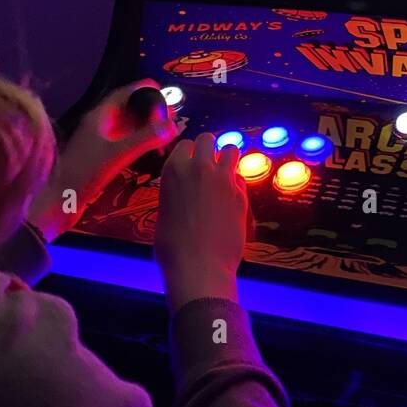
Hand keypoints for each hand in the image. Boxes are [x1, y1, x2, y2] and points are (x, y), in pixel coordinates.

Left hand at [28, 80, 179, 240]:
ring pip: (125, 127)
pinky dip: (137, 143)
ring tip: (164, 132)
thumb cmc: (85, 172)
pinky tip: (149, 152)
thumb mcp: (118, 153)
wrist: (60, 201)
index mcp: (99, 117)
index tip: (162, 90)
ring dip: (143, 128)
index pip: (123, 94)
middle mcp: (98, 126)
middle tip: (169, 115)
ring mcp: (98, 142)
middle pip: (126, 110)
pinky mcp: (99, 158)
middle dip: (147, 110)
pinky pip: (123, 143)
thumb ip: (146, 138)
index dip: (142, 89)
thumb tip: (172, 125)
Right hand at [155, 132, 248, 311]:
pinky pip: (240, 178)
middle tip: (209, 168)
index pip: (185, 144)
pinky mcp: (241, 194)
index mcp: (174, 170)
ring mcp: (222, 179)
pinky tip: (230, 202)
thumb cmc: (173, 248)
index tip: (191, 165)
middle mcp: (198, 168)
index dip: (189, 155)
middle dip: (209, 150)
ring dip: (227, 160)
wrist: (198, 268)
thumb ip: (177, 192)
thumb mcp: (165, 211)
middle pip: (208, 139)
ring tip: (223, 177)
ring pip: (231, 149)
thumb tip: (184, 192)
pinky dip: (236, 185)